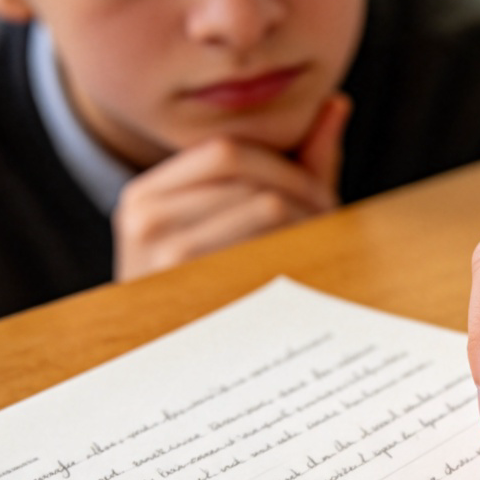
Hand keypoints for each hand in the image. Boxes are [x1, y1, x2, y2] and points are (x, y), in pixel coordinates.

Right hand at [113, 94, 348, 280]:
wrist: (175, 376)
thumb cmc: (224, 295)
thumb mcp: (249, 223)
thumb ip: (296, 164)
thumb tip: (338, 103)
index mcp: (147, 193)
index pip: (228, 150)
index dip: (285, 166)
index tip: (320, 198)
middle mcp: (141, 214)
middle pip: (247, 171)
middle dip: (303, 191)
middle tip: (329, 220)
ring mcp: (156, 252)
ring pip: (263, 205)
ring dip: (308, 220)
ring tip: (319, 245)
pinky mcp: (186, 286)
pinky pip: (263, 245)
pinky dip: (296, 248)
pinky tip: (304, 270)